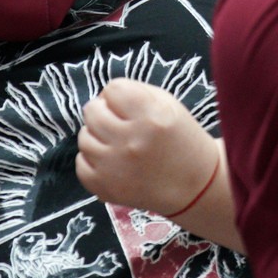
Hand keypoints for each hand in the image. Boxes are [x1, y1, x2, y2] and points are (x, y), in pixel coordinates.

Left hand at [77, 79, 218, 216]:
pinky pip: (81, 164)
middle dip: (103, 112)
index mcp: (151, 116)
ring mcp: (115, 167)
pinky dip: (92, 160)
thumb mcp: (170, 106)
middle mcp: (131, 141)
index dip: (118, 95)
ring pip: (84, 137)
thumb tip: (104, 95)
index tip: (126, 105)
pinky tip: (111, 161)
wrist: (196, 187)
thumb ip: (136, 92)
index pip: (112, 89)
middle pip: (92, 111)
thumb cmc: (182, 141)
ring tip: (116, 143)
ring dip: (97, 136)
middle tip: (118, 122)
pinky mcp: (106, 188)